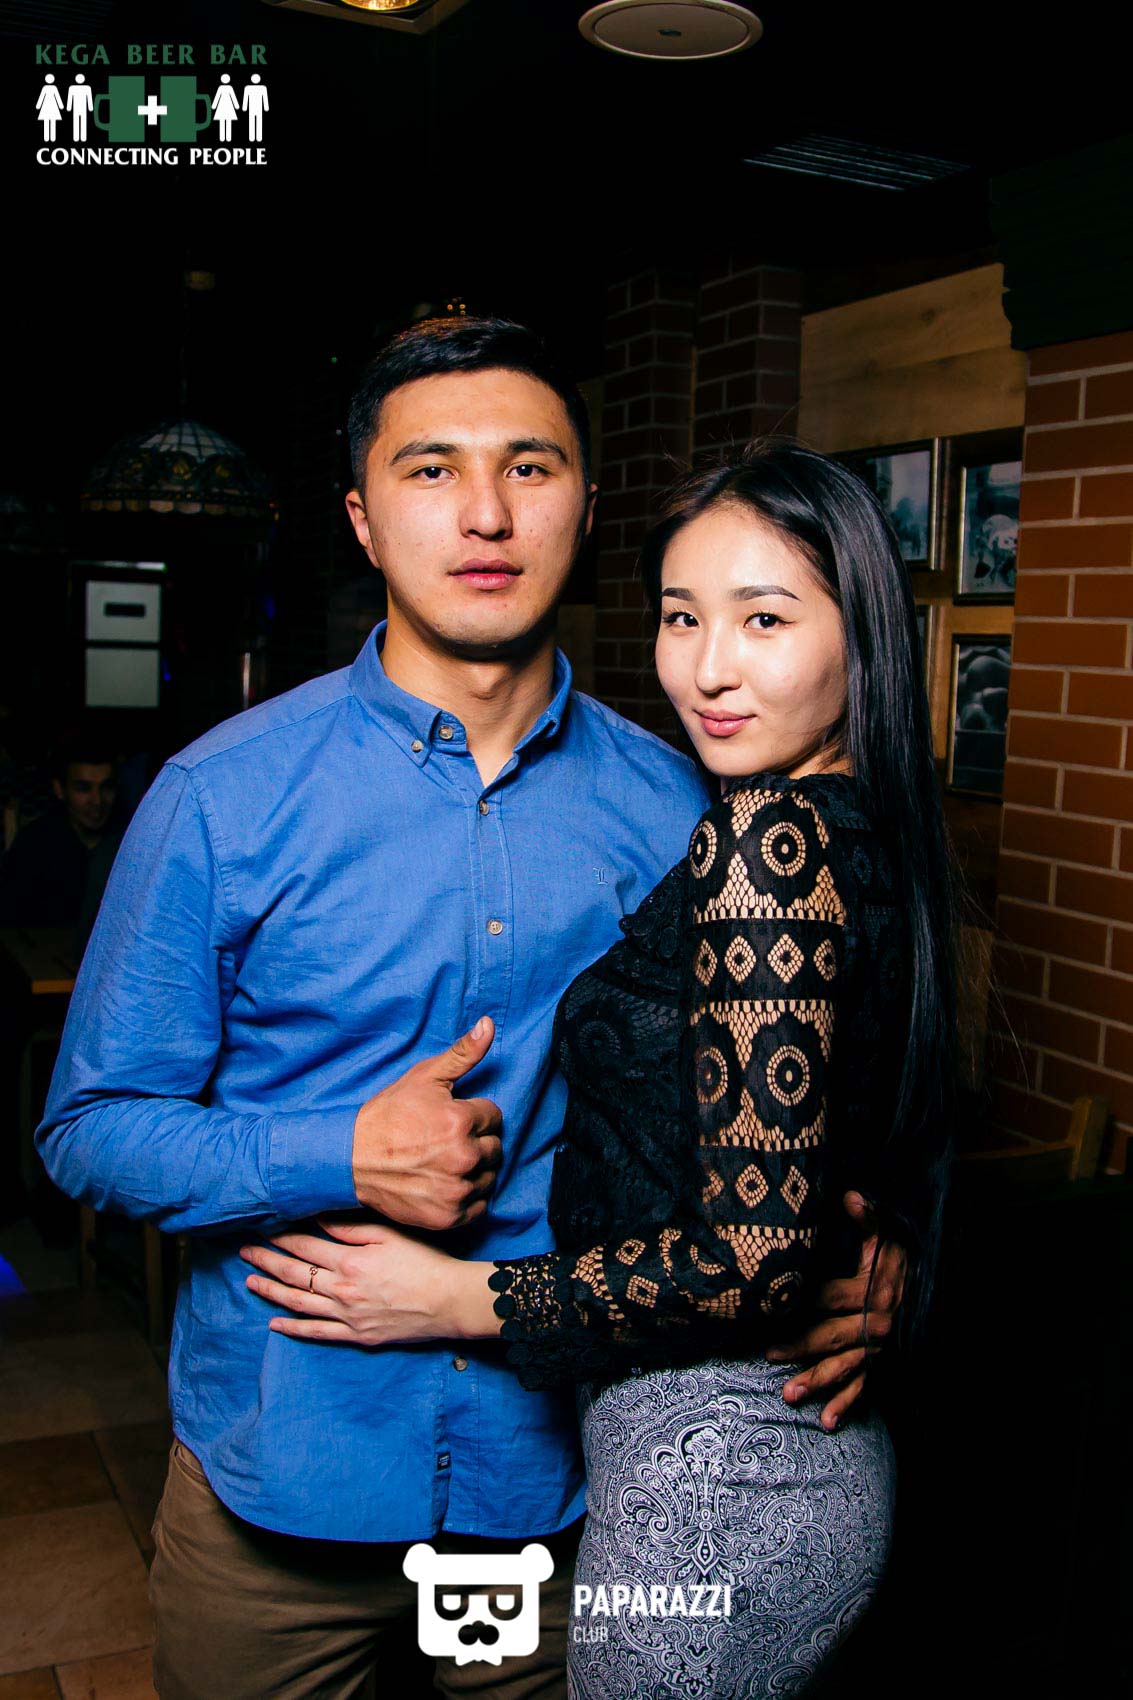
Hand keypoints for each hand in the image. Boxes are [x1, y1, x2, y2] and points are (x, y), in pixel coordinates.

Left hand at [239, 1218, 499, 1346]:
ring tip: (250, 1282)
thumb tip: (317, 1219)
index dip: (281, 1238)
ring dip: (272, 1291)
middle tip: (245, 1252)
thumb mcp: (389, 1235)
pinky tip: (275, 1324)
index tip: (262, 1229)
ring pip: (299, 1304)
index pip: (305, 1247)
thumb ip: (350, 1228)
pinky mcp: (356, 1335)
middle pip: (295, 1274)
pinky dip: (293, 1329)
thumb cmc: (424, 1262)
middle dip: (267, 1261)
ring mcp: (347, 1316)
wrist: (448, 1301)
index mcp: (350, 1261)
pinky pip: (317, 1332)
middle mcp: (342, 1290)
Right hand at [351, 1017, 502, 1228]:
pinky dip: (467, 1196)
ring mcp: (456, 1190)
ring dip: (474, 1169)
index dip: (473, 1115)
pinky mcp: (448, 1217)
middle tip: (446, 1140)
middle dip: (476, 1141)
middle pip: (495, 1147)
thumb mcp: (424, 1076)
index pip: (494, 1116)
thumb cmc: (388, 1115)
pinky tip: (446, 1183)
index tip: (451, 1118)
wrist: (351, 1158)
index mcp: (461, 1121)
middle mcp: (463, 1157)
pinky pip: (479, 1206)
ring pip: (489, 1176)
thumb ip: (463, 1053)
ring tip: (445, 1161)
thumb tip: (489, 1024)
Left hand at [765, 1190, 905, 1431]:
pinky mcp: (881, 1363)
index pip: (831, 1296)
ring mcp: (878, 1347)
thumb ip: (868, 1216)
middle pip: (832, 1336)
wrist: (931, 1286)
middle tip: (769, 1354)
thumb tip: (850, 1195)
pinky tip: (826, 1421)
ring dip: (818, 1381)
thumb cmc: (899, 1258)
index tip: (775, 1306)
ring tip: (789, 1394)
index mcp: (871, 1292)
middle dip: (801, 1346)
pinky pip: (864, 1387)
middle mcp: (875, 1324)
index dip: (803, 1300)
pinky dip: (846, 1405)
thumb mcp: (887, 1234)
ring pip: (845, 1367)